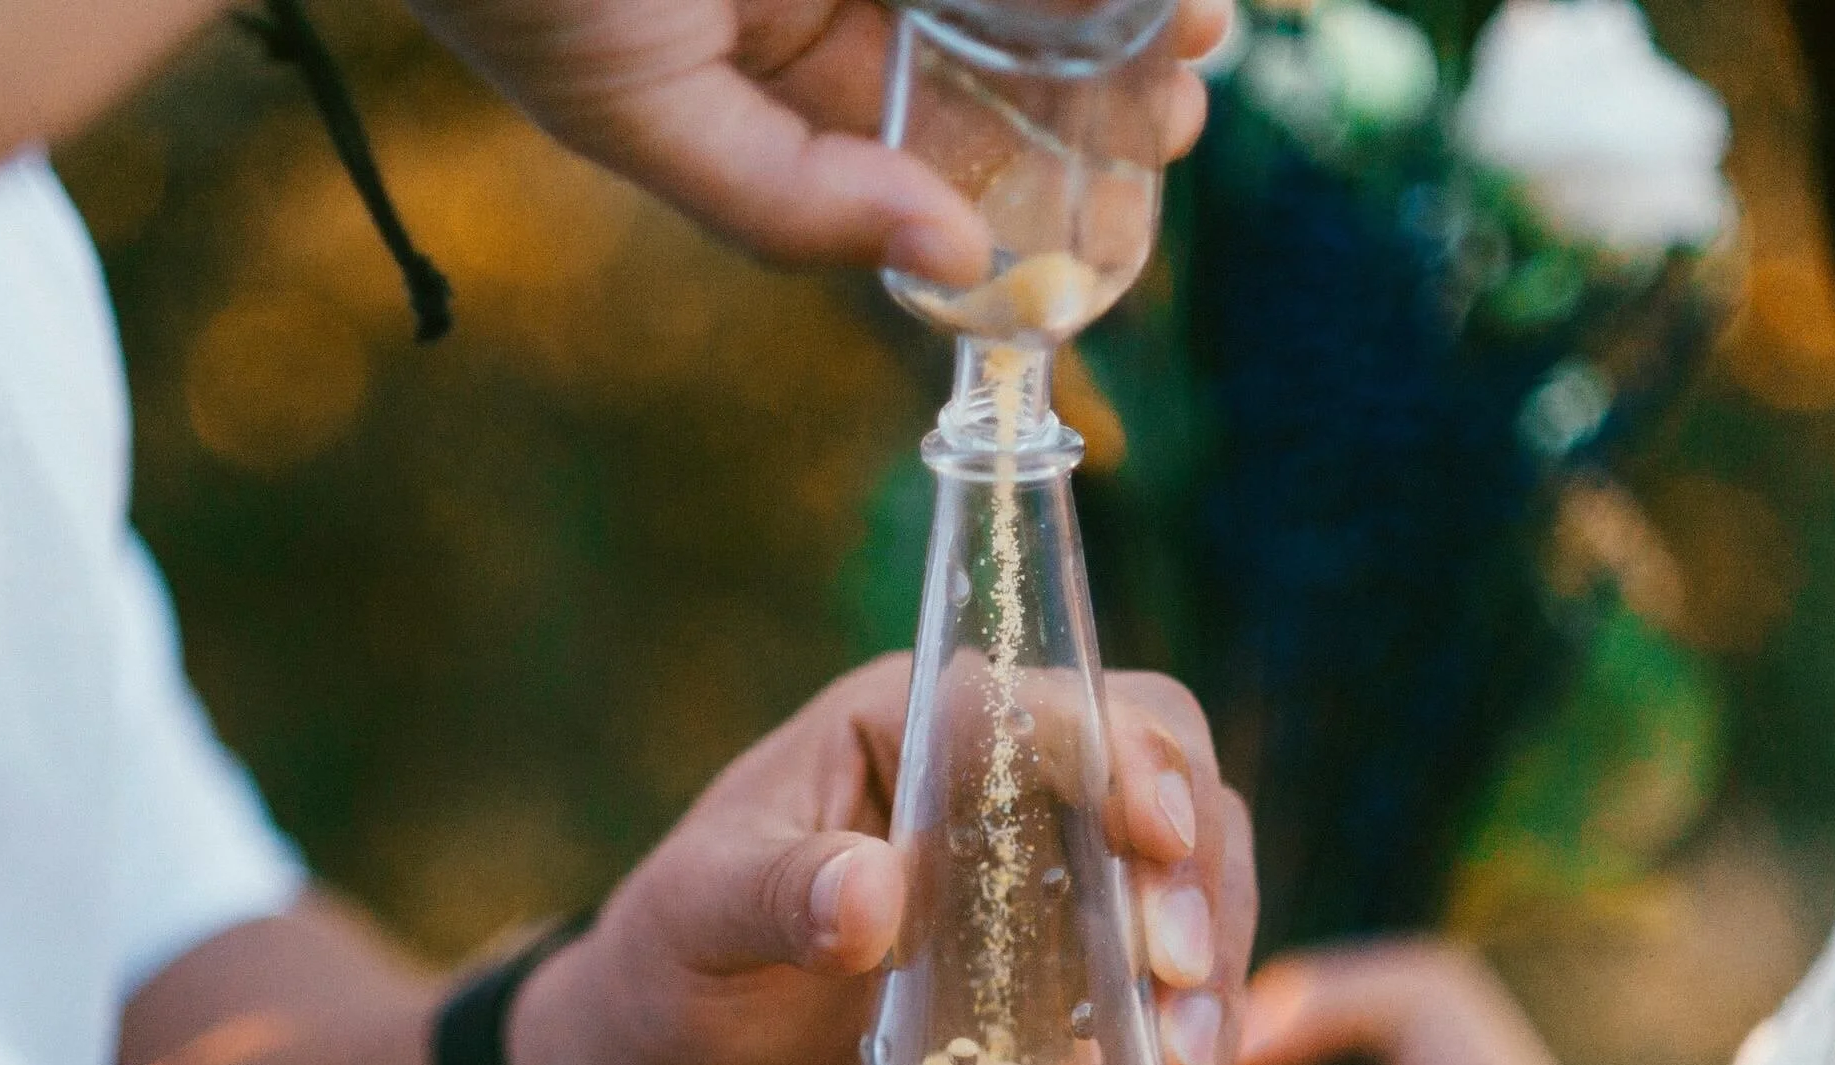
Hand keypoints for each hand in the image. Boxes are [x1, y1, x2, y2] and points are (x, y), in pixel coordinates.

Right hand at [400, 0, 1228, 277]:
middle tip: (1185, 97)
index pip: (924, 123)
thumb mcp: (632, 115)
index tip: (1139, 173)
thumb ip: (786, 200)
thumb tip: (946, 268)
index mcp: (766, 52)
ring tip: (1201, 26)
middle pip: (983, 32)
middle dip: (1092, 70)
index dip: (1032, 158)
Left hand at [511, 654, 1255, 1064]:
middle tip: (1171, 975)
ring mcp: (1050, 893)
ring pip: (1189, 887)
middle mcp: (1002, 791)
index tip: (1150, 836)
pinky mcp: (1068, 994)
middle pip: (1161, 779)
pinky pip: (1163, 998)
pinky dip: (1185, 1044)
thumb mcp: (690, 922)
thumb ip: (772, 896)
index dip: (1118, 755)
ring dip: (1208, 968)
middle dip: (1190, 871)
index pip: (1046, 702)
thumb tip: (871, 891)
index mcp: (912, 725)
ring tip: (1185, 1063)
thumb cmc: (662, 976)